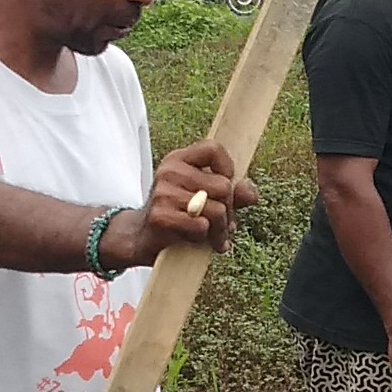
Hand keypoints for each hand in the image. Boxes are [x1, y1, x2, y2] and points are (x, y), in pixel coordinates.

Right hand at [132, 142, 257, 262]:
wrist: (140, 238)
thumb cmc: (178, 215)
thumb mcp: (205, 198)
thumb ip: (231, 193)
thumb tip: (250, 193)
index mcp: (179, 159)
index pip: (214, 149)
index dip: (228, 169)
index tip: (225, 190)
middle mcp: (170, 171)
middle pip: (223, 187)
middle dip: (229, 211)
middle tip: (224, 225)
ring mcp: (163, 193)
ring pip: (216, 210)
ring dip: (221, 230)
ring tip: (217, 239)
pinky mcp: (161, 216)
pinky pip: (201, 226)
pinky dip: (205, 238)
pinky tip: (200, 243)